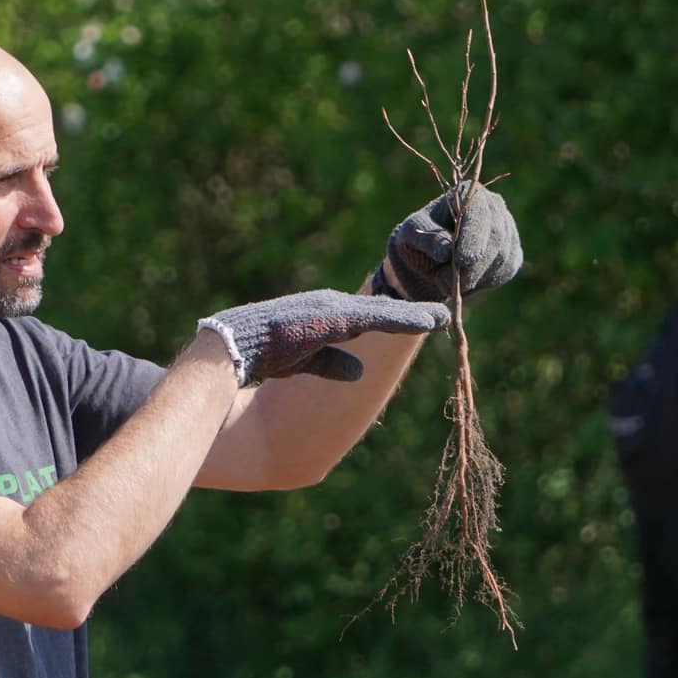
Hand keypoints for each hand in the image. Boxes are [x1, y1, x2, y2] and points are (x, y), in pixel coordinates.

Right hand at [197, 291, 449, 385]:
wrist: (234, 347)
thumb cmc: (264, 352)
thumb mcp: (306, 360)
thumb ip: (333, 363)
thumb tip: (361, 372)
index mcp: (327, 314)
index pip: (369, 315)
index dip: (397, 317)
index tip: (424, 321)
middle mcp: (333, 305)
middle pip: (382, 310)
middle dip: (413, 312)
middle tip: (443, 314)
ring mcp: (334, 308)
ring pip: (385, 312)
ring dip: (415, 315)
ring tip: (443, 317)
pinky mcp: (334, 317)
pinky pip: (379, 317)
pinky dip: (406, 319)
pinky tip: (428, 322)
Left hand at [373, 183, 521, 302]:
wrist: (429, 258)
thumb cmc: (419, 238)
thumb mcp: (411, 234)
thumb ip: (427, 239)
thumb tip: (446, 251)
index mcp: (469, 193)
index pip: (479, 213)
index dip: (473, 238)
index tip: (462, 261)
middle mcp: (494, 207)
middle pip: (496, 237)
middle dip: (474, 265)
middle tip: (447, 283)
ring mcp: (507, 229)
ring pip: (503, 257)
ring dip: (475, 277)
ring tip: (446, 284)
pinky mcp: (512, 253)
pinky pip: (506, 270)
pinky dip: (484, 283)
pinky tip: (463, 283)